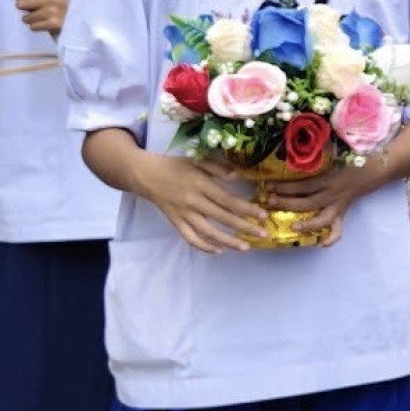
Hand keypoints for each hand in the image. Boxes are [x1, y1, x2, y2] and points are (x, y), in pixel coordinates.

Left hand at [14, 0, 69, 36]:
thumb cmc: (60, 6)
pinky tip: (45, 24)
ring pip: (25, 18)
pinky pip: (32, 27)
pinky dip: (37, 27)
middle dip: (24, 9)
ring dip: (31, 20)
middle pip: (20, 4)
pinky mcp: (53, 24)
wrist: (79, 21)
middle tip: (32, 9)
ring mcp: (52, 12)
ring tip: (41, 18)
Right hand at [135, 154, 269, 253]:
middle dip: (244, 227)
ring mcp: (183, 214)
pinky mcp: (175, 222)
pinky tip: (219, 250)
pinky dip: (204, 246)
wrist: (146, 175)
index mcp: (201, 184)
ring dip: (228, 241)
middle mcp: (193, 201)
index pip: (228, 200)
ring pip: (208, 232)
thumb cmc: (176, 166)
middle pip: (222, 218)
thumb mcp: (198, 160)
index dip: (246, 209)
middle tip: (263, 234)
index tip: (263, 215)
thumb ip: (218, 168)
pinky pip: (190, 238)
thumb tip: (238, 177)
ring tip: (245, 247)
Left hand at [266, 156, 389, 242]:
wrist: (374, 169)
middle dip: (287, 204)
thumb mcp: (334, 154)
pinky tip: (321, 244)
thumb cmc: (351, 159)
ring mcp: (339, 205)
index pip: (304, 185)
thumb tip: (294, 150)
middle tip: (270, 202)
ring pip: (321, 219)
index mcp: (329, 179)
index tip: (268, 185)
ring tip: (291, 226)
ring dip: (306, 225)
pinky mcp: (343, 212)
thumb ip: (317, 155)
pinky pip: (339, 228)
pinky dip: (331, 238)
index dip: (285, 187)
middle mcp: (333, 194)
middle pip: (308, 203)